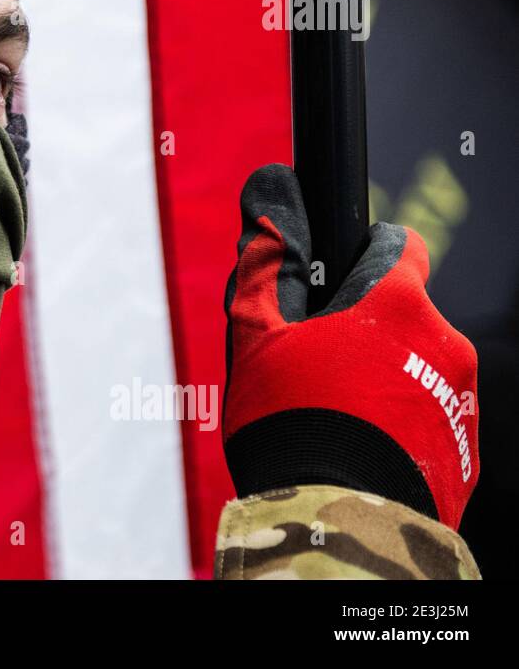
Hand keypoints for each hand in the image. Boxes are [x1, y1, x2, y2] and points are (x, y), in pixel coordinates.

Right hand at [222, 164, 478, 528]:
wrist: (337, 521)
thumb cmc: (291, 422)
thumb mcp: (255, 335)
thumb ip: (264, 262)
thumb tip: (270, 199)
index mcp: (398, 303)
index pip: (398, 246)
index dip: (361, 257)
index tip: (331, 283)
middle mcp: (445, 342)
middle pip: (401, 314)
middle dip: (362, 330)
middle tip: (312, 365)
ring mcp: (460, 399)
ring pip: (415, 367)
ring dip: (380, 378)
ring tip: (331, 416)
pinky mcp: (464, 451)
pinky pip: (426, 418)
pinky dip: (396, 424)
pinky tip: (355, 446)